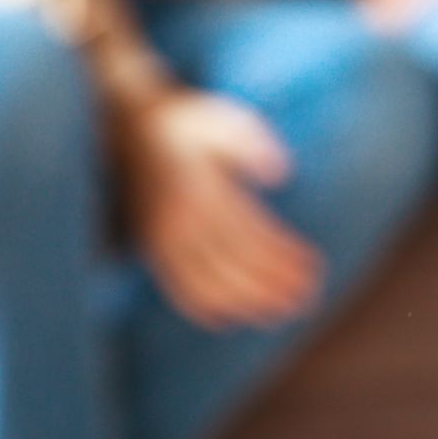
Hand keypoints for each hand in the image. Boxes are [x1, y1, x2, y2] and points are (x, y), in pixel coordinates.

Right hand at [121, 89, 322, 331]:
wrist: (122, 129)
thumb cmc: (184, 123)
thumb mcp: (221, 119)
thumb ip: (252, 143)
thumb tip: (282, 174)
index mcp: (201, 192)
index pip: (251, 235)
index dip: (283, 257)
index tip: (314, 268)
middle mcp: (180, 223)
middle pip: (235, 266)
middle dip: (274, 286)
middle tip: (310, 298)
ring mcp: (162, 242)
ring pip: (208, 285)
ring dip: (247, 302)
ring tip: (281, 313)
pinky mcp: (152, 251)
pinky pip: (176, 289)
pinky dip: (203, 308)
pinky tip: (229, 319)